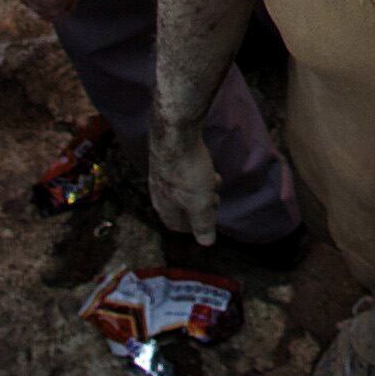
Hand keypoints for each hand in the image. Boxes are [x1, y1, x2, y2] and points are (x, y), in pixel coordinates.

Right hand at [144, 113, 220, 243]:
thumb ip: (203, 223)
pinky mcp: (168, 155)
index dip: (194, 227)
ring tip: (215, 181)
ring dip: (201, 188)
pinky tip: (207, 165)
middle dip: (200, 206)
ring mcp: (162, 171)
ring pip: (183, 187)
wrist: (175, 131)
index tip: (208, 222)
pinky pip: (183, 171)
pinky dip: (197, 172)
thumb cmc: (187, 170)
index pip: (176, 226)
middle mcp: (159, 190)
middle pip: (180, 206)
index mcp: (164, 206)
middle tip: (215, 199)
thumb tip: (207, 243)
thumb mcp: (199, 202)